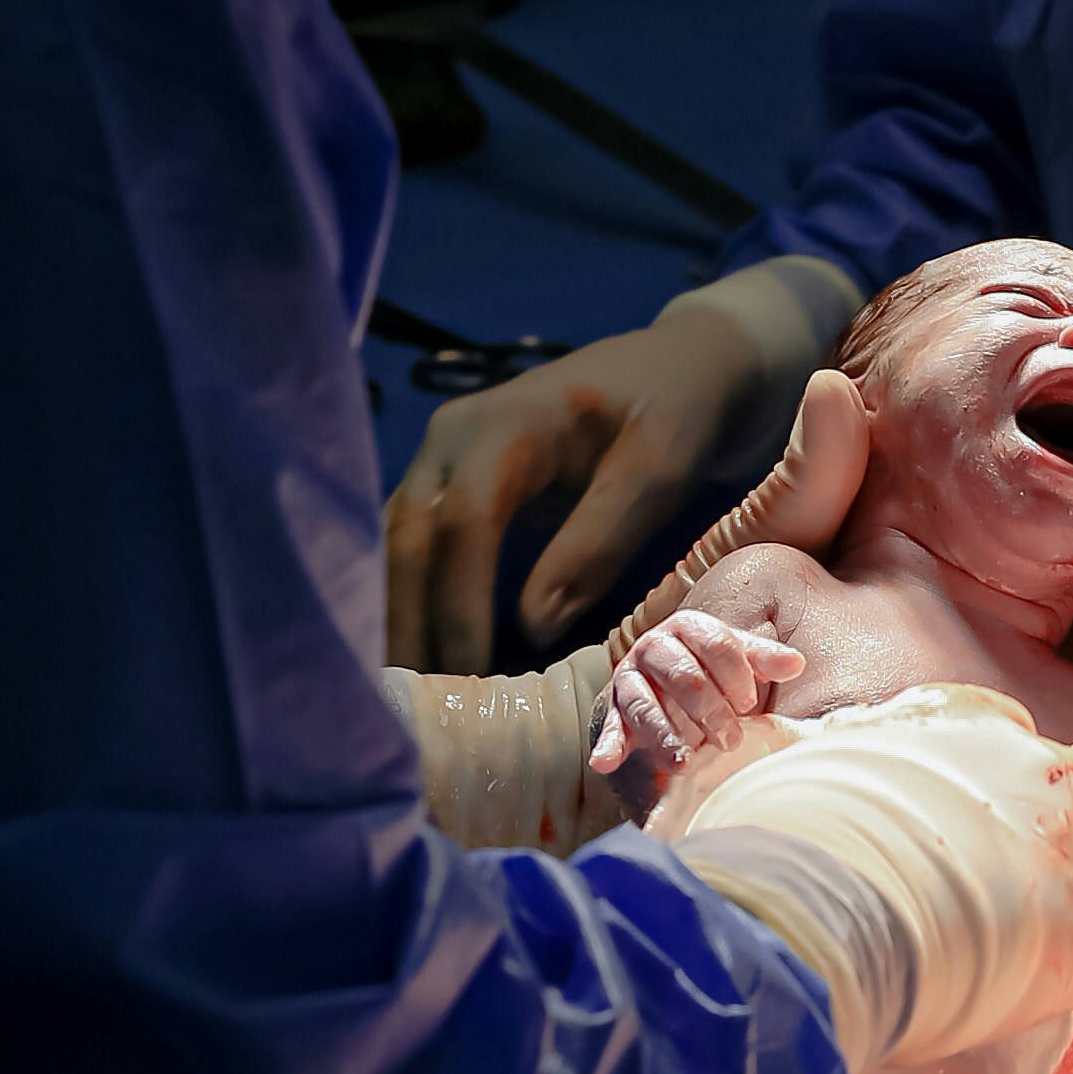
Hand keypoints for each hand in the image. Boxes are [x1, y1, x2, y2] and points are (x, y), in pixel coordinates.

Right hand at [386, 317, 859, 668]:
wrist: (676, 366)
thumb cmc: (676, 414)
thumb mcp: (657, 472)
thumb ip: (597, 543)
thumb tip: (533, 627)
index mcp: (507, 422)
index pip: (463, 522)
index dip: (460, 603)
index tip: (470, 676)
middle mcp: (454, 436)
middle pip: (407, 537)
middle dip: (409, 623)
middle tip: (415, 707)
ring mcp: (441, 458)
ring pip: (396, 546)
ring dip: (398, 620)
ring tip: (403, 700)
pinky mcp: (446, 484)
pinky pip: (411, 548)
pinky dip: (409, 603)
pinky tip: (416, 662)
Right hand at [589, 608, 807, 797]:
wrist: (672, 681)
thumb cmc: (715, 670)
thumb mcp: (741, 660)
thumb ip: (765, 660)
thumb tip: (796, 664)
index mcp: (689, 627)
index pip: (715, 644)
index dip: (736, 675)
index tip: (751, 704)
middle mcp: (655, 647)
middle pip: (682, 675)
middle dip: (709, 710)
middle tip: (732, 740)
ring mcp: (631, 678)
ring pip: (646, 703)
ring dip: (665, 734)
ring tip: (685, 763)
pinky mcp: (616, 710)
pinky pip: (610, 726)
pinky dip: (608, 744)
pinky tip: (605, 762)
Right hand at [662, 687, 1072, 1073]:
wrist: (809, 923)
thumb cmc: (782, 851)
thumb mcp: (809, 778)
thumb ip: (850, 781)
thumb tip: (825, 805)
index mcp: (964, 721)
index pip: (1009, 741)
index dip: (994, 795)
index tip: (969, 838)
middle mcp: (1037, 767)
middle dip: (1059, 843)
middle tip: (1007, 902)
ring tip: (1014, 971)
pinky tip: (1034, 1013)